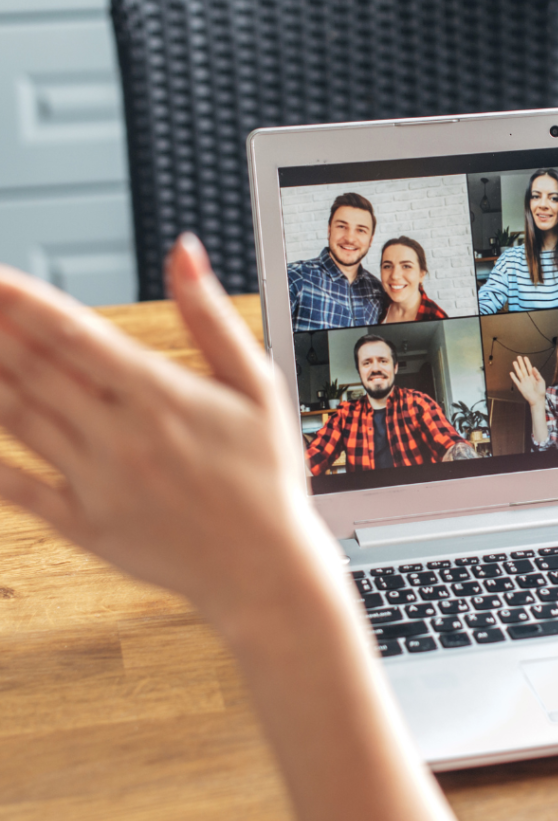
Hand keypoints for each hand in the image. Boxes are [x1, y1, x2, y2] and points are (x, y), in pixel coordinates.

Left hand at [0, 234, 336, 629]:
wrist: (265, 568)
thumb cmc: (269, 475)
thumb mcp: (258, 386)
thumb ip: (212, 318)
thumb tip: (184, 252)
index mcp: (163, 396)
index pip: (77, 334)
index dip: (26, 301)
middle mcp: (121, 436)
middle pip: (37, 369)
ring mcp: (98, 483)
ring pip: (20, 418)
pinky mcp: (86, 526)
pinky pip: (19, 488)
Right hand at [509, 355, 545, 405]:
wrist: (537, 400)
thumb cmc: (541, 391)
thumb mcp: (541, 381)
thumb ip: (537, 374)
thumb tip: (533, 367)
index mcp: (533, 377)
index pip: (529, 368)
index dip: (527, 362)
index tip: (525, 357)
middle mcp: (527, 378)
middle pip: (523, 369)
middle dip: (521, 363)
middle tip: (518, 357)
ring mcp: (523, 382)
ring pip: (519, 373)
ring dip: (516, 368)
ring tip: (514, 362)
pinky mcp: (520, 387)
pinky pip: (516, 381)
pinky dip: (513, 377)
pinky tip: (511, 373)